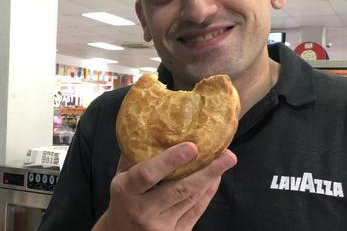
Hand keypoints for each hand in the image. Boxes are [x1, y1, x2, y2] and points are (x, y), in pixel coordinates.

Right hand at [93, 142, 236, 230]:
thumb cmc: (123, 199)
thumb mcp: (120, 177)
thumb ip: (133, 155)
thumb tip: (151, 126)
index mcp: (126, 191)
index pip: (148, 174)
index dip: (170, 160)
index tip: (192, 146)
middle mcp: (143, 210)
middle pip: (179, 189)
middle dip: (206, 171)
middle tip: (226, 154)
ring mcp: (160, 226)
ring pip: (191, 199)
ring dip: (211, 178)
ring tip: (226, 160)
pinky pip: (196, 211)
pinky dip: (208, 193)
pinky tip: (216, 178)